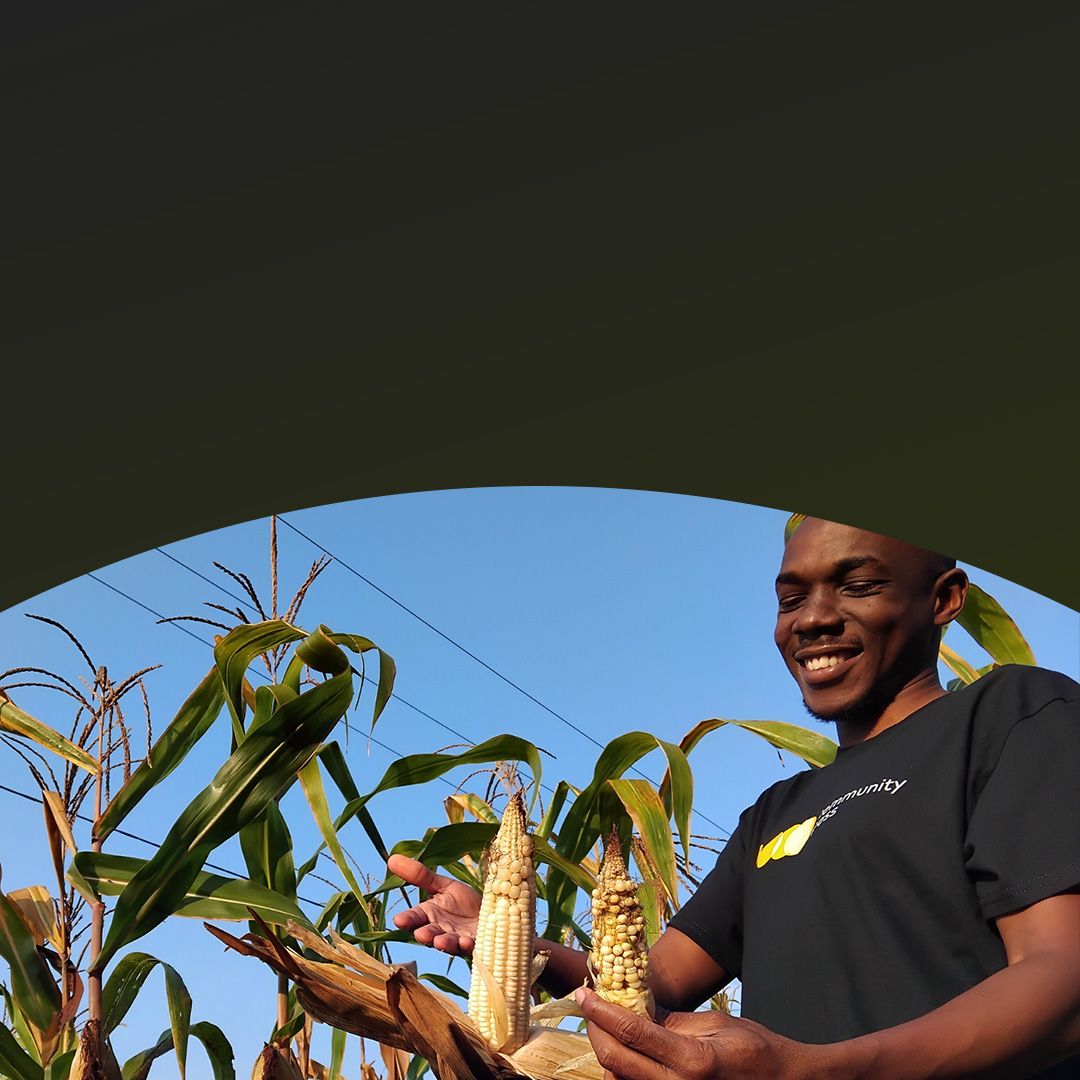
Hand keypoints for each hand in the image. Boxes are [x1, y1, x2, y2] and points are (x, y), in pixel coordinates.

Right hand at [388, 854, 481, 956]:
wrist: (490, 912)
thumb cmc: (462, 901)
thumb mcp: (441, 884)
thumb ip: (418, 875)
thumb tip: (391, 858)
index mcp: (429, 914)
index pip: (414, 917)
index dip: (407, 920)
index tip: (399, 920)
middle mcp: (440, 930)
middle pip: (429, 933)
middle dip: (425, 935)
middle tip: (420, 934)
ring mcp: (456, 939)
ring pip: (447, 943)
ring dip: (444, 943)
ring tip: (440, 942)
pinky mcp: (474, 945)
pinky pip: (469, 947)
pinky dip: (467, 945)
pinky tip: (467, 940)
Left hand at [574, 987, 815, 1079]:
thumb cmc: (754, 1049)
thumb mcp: (714, 1024)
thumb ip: (670, 1022)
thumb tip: (632, 1009)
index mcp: (692, 1061)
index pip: (632, 1033)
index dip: (601, 1011)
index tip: (583, 993)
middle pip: (616, 1062)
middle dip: (596, 1032)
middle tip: (590, 1008)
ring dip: (606, 1053)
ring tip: (604, 1026)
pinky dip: (623, 1070)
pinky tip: (624, 1051)